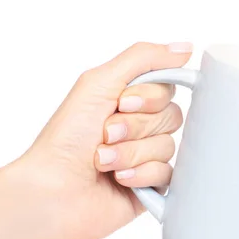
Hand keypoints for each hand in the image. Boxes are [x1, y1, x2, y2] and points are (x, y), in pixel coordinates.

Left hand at [11, 42, 192, 238]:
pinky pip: (167, 174)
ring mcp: (143, 158)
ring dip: (131, 152)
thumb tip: (185, 48)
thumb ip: (143, 58)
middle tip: (105, 134)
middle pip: (171, 116)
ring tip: (102, 162)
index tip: (122, 102)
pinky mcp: (148, 188)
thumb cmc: (65, 139)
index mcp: (125, 101)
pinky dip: (140, 175)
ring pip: (167, 146)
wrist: (53, 190)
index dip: (149, 96)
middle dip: (136, 126)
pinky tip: (118, 181)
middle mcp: (136, 128)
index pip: (166, 87)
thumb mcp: (99, 82)